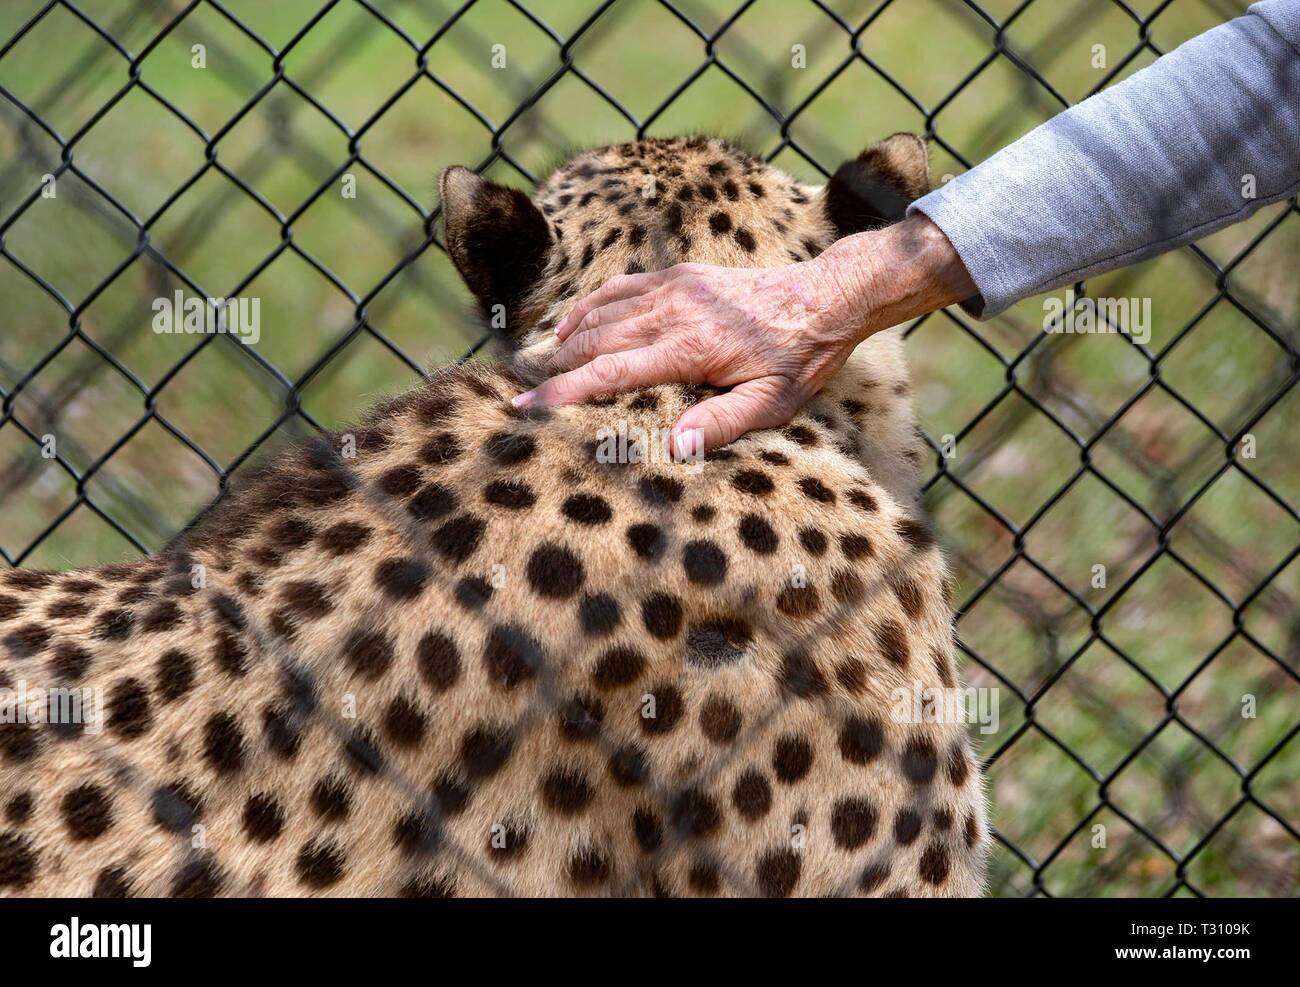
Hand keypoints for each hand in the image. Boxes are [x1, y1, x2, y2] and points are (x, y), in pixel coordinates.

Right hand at [511, 215, 974, 456]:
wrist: (825, 296)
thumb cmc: (799, 357)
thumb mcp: (771, 403)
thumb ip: (722, 423)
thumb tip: (675, 448)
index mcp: (689, 348)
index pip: (611, 372)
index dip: (565, 392)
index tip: (527, 408)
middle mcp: (672, 312)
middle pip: (593, 341)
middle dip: (552, 370)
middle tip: (518, 396)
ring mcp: (673, 288)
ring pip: (600, 313)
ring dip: (563, 340)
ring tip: (534, 368)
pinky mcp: (678, 275)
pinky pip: (619, 288)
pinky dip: (588, 306)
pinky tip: (568, 325)